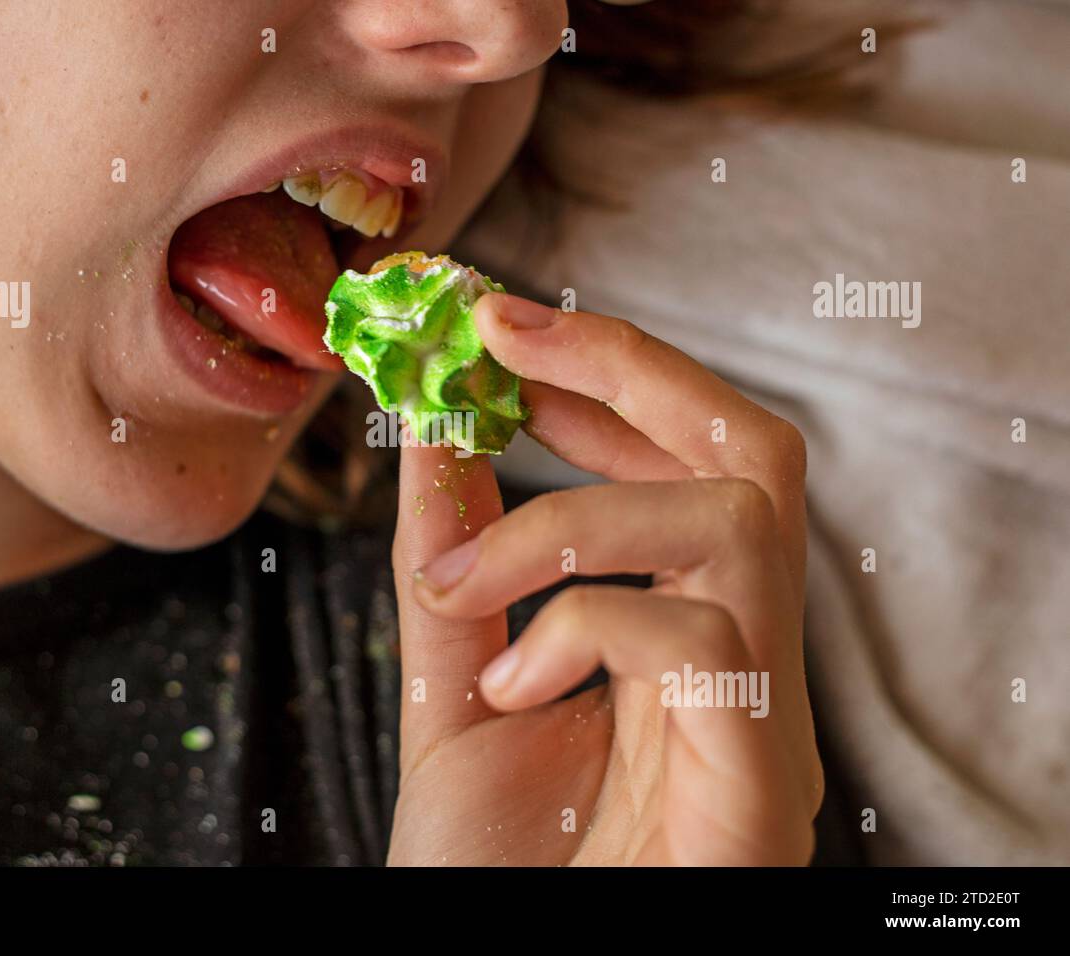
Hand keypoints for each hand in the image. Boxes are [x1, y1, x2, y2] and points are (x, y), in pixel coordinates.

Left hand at [387, 293, 820, 865]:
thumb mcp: (453, 694)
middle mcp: (745, 654)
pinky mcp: (762, 776)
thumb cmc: (503, 870)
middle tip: (505, 333)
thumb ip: (452, 570)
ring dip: (572, 519)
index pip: (686, 456)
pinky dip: (582, 629)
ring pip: (735, 517)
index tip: (498, 320)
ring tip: (465, 591)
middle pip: (755, 448)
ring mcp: (765, 713)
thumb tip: (433, 437)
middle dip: (631, 367)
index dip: (603, 369)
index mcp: (682, 628)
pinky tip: (515, 692)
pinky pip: (704, 636)